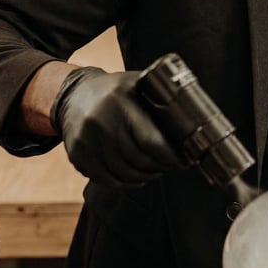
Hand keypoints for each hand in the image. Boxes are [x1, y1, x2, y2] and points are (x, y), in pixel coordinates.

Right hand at [50, 66, 186, 186]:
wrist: (74, 94)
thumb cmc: (116, 90)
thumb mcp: (138, 83)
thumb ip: (160, 98)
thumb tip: (194, 120)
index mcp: (121, 102)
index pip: (151, 140)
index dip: (170, 156)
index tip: (185, 160)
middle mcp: (101, 121)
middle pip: (138, 160)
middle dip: (161, 167)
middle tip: (172, 166)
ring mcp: (87, 140)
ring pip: (123, 173)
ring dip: (145, 177)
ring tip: (156, 172)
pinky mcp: (77, 154)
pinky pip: (105, 179)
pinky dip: (124, 183)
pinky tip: (136, 179)